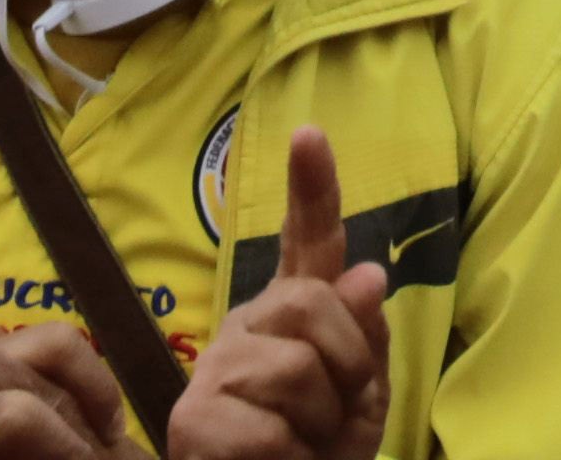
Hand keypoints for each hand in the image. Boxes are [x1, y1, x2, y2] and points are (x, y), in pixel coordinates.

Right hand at [164, 128, 391, 459]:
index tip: (310, 133)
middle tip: (332, 416)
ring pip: (296, 368)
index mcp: (287, 318)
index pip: (304, 245)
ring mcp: (213, 373)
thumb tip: (367, 273)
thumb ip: (364, 336)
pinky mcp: (193, 421)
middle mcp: (243, 330)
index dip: (311, 190)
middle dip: (346, 366)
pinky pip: (270, 427)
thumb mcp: (360, 397)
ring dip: (321, 423)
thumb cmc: (320, 452)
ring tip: (301, 446)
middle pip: (311, 305)